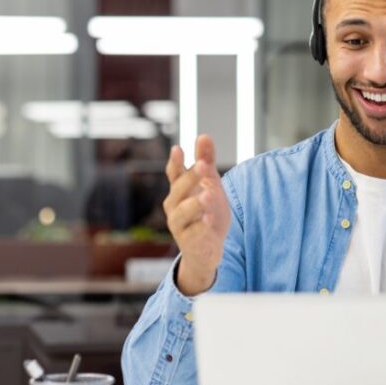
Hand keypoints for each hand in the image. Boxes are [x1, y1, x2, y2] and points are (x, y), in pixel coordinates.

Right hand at [162, 135, 231, 295]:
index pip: (174, 174)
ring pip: (182, 213)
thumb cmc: (206, 212)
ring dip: (194, 203)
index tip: (178, 149)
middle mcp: (174, 207)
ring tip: (207, 196)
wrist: (208, 248)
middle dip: (190, 178)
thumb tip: (203, 136)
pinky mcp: (190, 242)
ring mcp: (180, 225)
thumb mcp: (210, 185)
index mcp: (179, 191)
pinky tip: (209, 220)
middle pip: (179, 190)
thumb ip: (206, 162)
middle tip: (202, 165)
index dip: (175, 162)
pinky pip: (193, 234)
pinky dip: (200, 227)